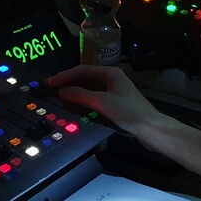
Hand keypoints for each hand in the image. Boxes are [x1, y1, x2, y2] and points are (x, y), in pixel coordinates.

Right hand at [46, 65, 169, 139]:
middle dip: (67, 85)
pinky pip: (93, 100)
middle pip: (84, 79)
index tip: (49, 83)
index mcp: (110, 73)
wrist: (151, 130)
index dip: (64, 76)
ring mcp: (112, 92)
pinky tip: (74, 108)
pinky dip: (82, 103)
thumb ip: (80, 95)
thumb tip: (62, 91)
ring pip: (87, 90)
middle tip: (51, 91)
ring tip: (59, 100)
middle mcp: (111, 79)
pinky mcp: (113, 104)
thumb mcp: (102, 103)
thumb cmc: (131, 113)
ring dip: (74, 94)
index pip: (81, 70)